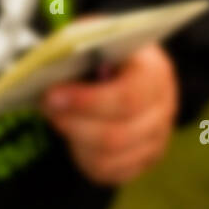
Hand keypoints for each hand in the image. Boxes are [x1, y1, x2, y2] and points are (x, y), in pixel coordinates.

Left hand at [40, 43, 178, 186]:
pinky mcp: (144, 160)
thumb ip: (79, 46)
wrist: (130, 64)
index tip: (51, 95)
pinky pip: (108, 172)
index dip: (86, 101)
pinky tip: (71, 136)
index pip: (127, 98)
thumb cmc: (109, 48)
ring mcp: (157, 139)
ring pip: (109, 158)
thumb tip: (51, 68)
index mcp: (155, 73)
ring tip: (55, 119)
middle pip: (117, 135)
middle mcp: (163, 110)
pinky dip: (82, 157)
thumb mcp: (97, 35)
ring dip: (75, 139)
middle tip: (46, 107)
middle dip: (74, 123)